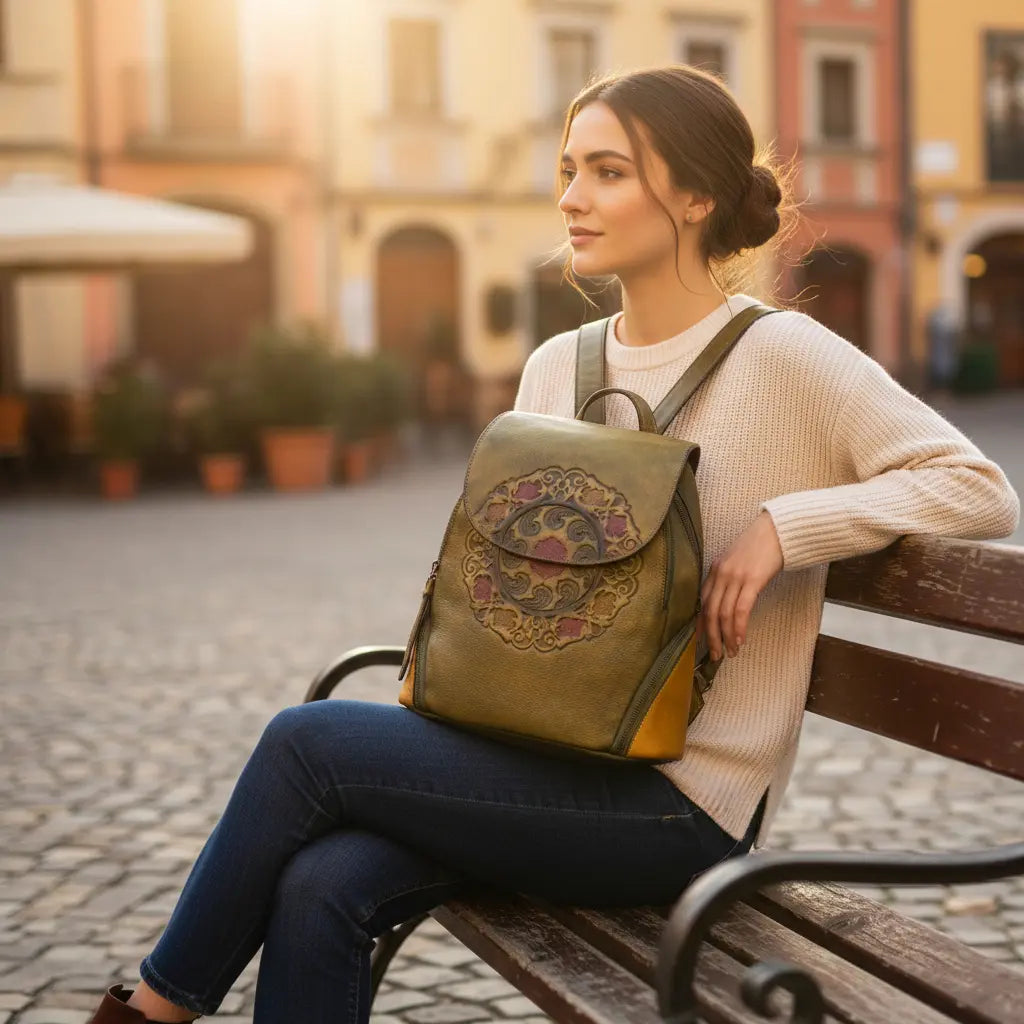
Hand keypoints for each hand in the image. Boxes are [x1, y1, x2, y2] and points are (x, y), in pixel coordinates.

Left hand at [698, 511, 783, 661]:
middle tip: (715, 655)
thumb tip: (727, 601)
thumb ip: (729, 578)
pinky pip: (741, 609)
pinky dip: (739, 627)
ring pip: (724, 614)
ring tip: (731, 652)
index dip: (701, 624)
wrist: (779, 529)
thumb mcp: (737, 561)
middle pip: (710, 611)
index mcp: (715, 569)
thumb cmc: (760, 546)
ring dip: (726, 637)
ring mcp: (735, 576)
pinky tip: (740, 640)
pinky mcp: (752, 580)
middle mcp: (721, 573)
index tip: (701, 640)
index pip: (702, 602)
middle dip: (711, 637)